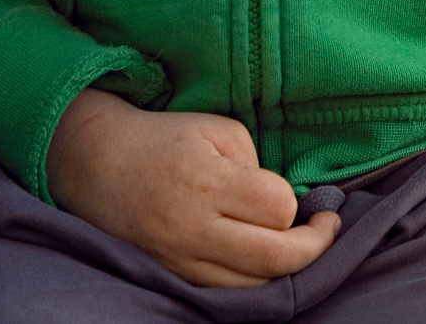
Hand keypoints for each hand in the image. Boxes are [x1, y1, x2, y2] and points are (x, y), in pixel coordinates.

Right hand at [45, 89, 339, 287]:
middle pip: (275, 258)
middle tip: (325, 229)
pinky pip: (228, 295)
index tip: (305, 199)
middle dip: (314, 248)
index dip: (297, 204)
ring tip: (294, 244)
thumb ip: (257, 166)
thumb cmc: (166, 140)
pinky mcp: (174, 278)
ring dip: (284, 269)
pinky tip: (262, 261)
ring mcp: (181, 260)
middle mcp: (192, 228)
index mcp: (206, 181)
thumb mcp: (217, 130)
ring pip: (254, 286)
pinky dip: (253, 281)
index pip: (278, 208)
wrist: (99, 165)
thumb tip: (287, 207)